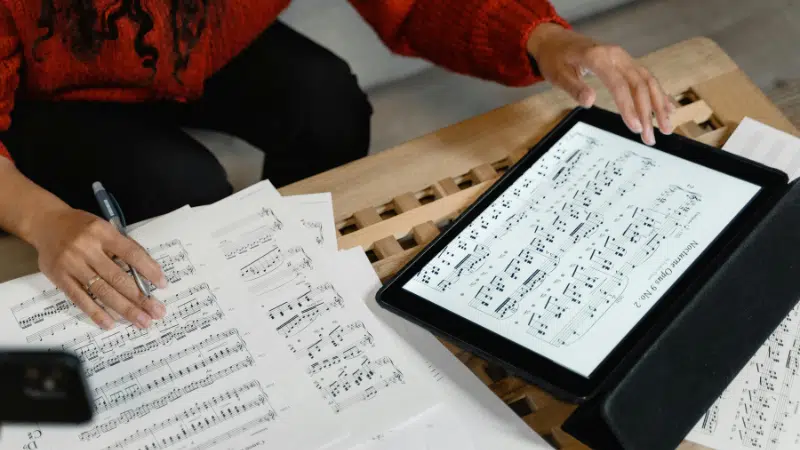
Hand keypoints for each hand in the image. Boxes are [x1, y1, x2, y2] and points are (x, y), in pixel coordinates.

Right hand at [28, 206, 167, 329]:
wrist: (46, 223)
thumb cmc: (82, 227)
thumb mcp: (104, 228)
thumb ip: (123, 247)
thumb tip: (147, 272)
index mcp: (103, 233)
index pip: (131, 253)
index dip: (149, 270)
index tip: (162, 284)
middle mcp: (87, 249)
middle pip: (118, 277)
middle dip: (140, 297)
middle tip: (156, 312)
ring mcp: (72, 264)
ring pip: (102, 291)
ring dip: (124, 309)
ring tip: (141, 321)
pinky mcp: (59, 278)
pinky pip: (80, 298)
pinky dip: (96, 312)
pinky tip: (110, 323)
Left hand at [527, 23, 673, 144]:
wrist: (557, 40)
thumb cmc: (556, 58)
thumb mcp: (558, 74)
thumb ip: (574, 88)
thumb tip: (589, 102)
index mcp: (598, 57)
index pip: (619, 85)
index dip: (629, 107)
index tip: (636, 128)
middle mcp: (616, 55)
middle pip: (639, 84)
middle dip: (648, 112)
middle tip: (651, 137)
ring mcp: (624, 58)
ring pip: (648, 81)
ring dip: (659, 104)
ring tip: (667, 127)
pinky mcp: (626, 62)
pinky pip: (646, 78)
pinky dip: (658, 93)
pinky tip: (668, 109)